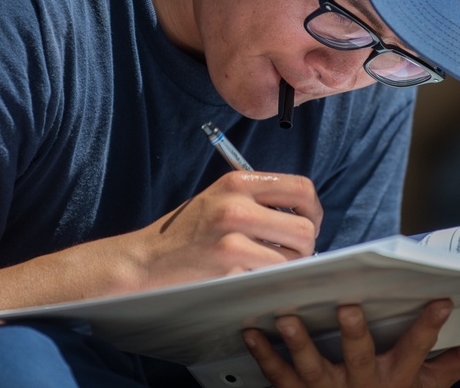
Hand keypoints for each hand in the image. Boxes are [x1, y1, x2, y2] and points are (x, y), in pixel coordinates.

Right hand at [129, 170, 322, 290]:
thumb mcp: (220, 198)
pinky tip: (252, 275)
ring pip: (293, 255)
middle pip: (305, 226)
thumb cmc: (188, 231)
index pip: (301, 187)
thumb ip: (259, 199)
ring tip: (271, 264)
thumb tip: (306, 216)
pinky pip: (271, 274)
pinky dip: (270, 278)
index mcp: (237, 181)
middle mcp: (236, 204)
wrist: (146, 259)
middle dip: (307, 244)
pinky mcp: (228, 266)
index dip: (314, 210)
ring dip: (290, 265)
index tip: (308, 223)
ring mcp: (231, 237)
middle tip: (293, 252)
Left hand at [242, 300, 459, 387]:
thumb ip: (457, 361)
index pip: (417, 349)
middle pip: (359, 357)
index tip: (441, 301)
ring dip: (299, 343)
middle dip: (354, 334)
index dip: (429, 327)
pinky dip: (263, 354)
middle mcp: (362, 384)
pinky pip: (278, 375)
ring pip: (313, 367)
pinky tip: (250, 332)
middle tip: (348, 309)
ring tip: (286, 319)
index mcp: (395, 377)